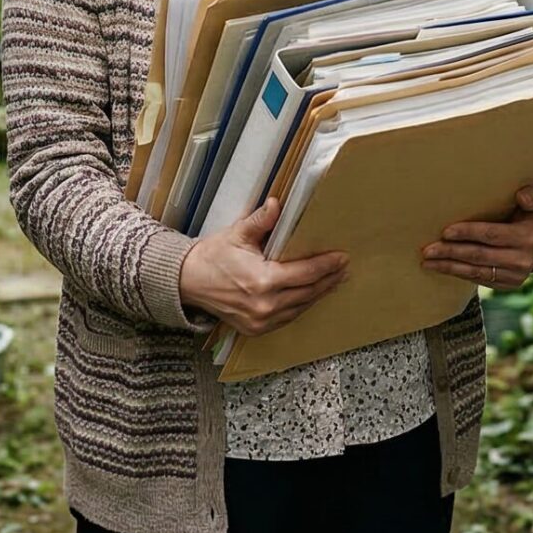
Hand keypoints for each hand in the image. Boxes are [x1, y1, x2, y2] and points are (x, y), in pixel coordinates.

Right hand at [178, 197, 349, 336]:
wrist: (188, 282)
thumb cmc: (212, 256)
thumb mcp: (236, 234)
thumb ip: (261, 221)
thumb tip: (277, 204)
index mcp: (263, 280)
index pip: (305, 273)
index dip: (326, 265)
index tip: (342, 257)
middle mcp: (265, 305)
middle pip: (309, 292)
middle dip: (329, 280)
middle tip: (344, 269)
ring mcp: (262, 320)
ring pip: (301, 308)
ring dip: (318, 294)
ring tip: (333, 281)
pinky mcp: (257, 329)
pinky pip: (288, 318)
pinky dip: (301, 306)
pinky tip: (310, 295)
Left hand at [423, 184, 532, 289]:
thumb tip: (522, 196)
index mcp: (527, 238)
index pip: (491, 235)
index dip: (467, 233)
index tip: (445, 231)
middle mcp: (523, 260)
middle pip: (479, 256)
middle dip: (451, 253)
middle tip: (427, 250)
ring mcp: (516, 275)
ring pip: (477, 272)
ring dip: (449, 267)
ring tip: (427, 262)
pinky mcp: (508, 284)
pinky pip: (480, 279)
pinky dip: (459, 273)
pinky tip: (442, 267)